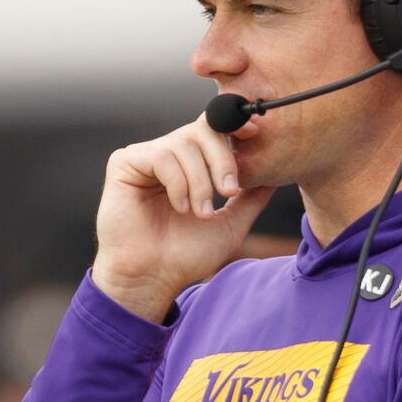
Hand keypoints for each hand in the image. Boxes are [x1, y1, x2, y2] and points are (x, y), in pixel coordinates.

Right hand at [92, 118, 275, 321]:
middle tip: (229, 193)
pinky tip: (180, 208)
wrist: (153, 278)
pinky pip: (161, 156)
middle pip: (203, 129)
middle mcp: (169, 154)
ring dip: (200, 182)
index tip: (254, 133)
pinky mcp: (124, 163)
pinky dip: (178, 183)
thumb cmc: (186, 256)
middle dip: (223, 159)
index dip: (234, 124)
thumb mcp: (231, 224)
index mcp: (191, 164)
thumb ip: (252, 198)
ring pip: (184, 144)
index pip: (215, 129)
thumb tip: (277, 174)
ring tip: (200, 214)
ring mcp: (146, 157)